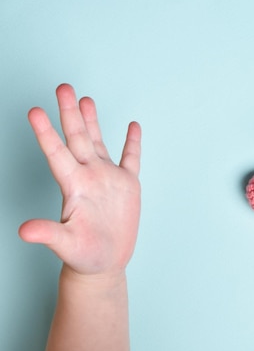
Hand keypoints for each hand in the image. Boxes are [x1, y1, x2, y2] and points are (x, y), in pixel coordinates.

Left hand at [19, 84, 141, 278]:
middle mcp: (88, 176)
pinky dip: (132, 142)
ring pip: (99, 141)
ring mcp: (107, 178)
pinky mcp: (127, 185)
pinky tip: (132, 126)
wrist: (103, 263)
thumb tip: (24, 231)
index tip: (35, 111)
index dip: (46, 132)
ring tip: (84, 99)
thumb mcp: (65, 245)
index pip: (57, 153)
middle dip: (69, 112)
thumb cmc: (83, 256)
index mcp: (74, 186)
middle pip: (77, 138)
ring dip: (91, 120)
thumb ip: (47, 233)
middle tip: (63, 87)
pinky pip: (130, 158)